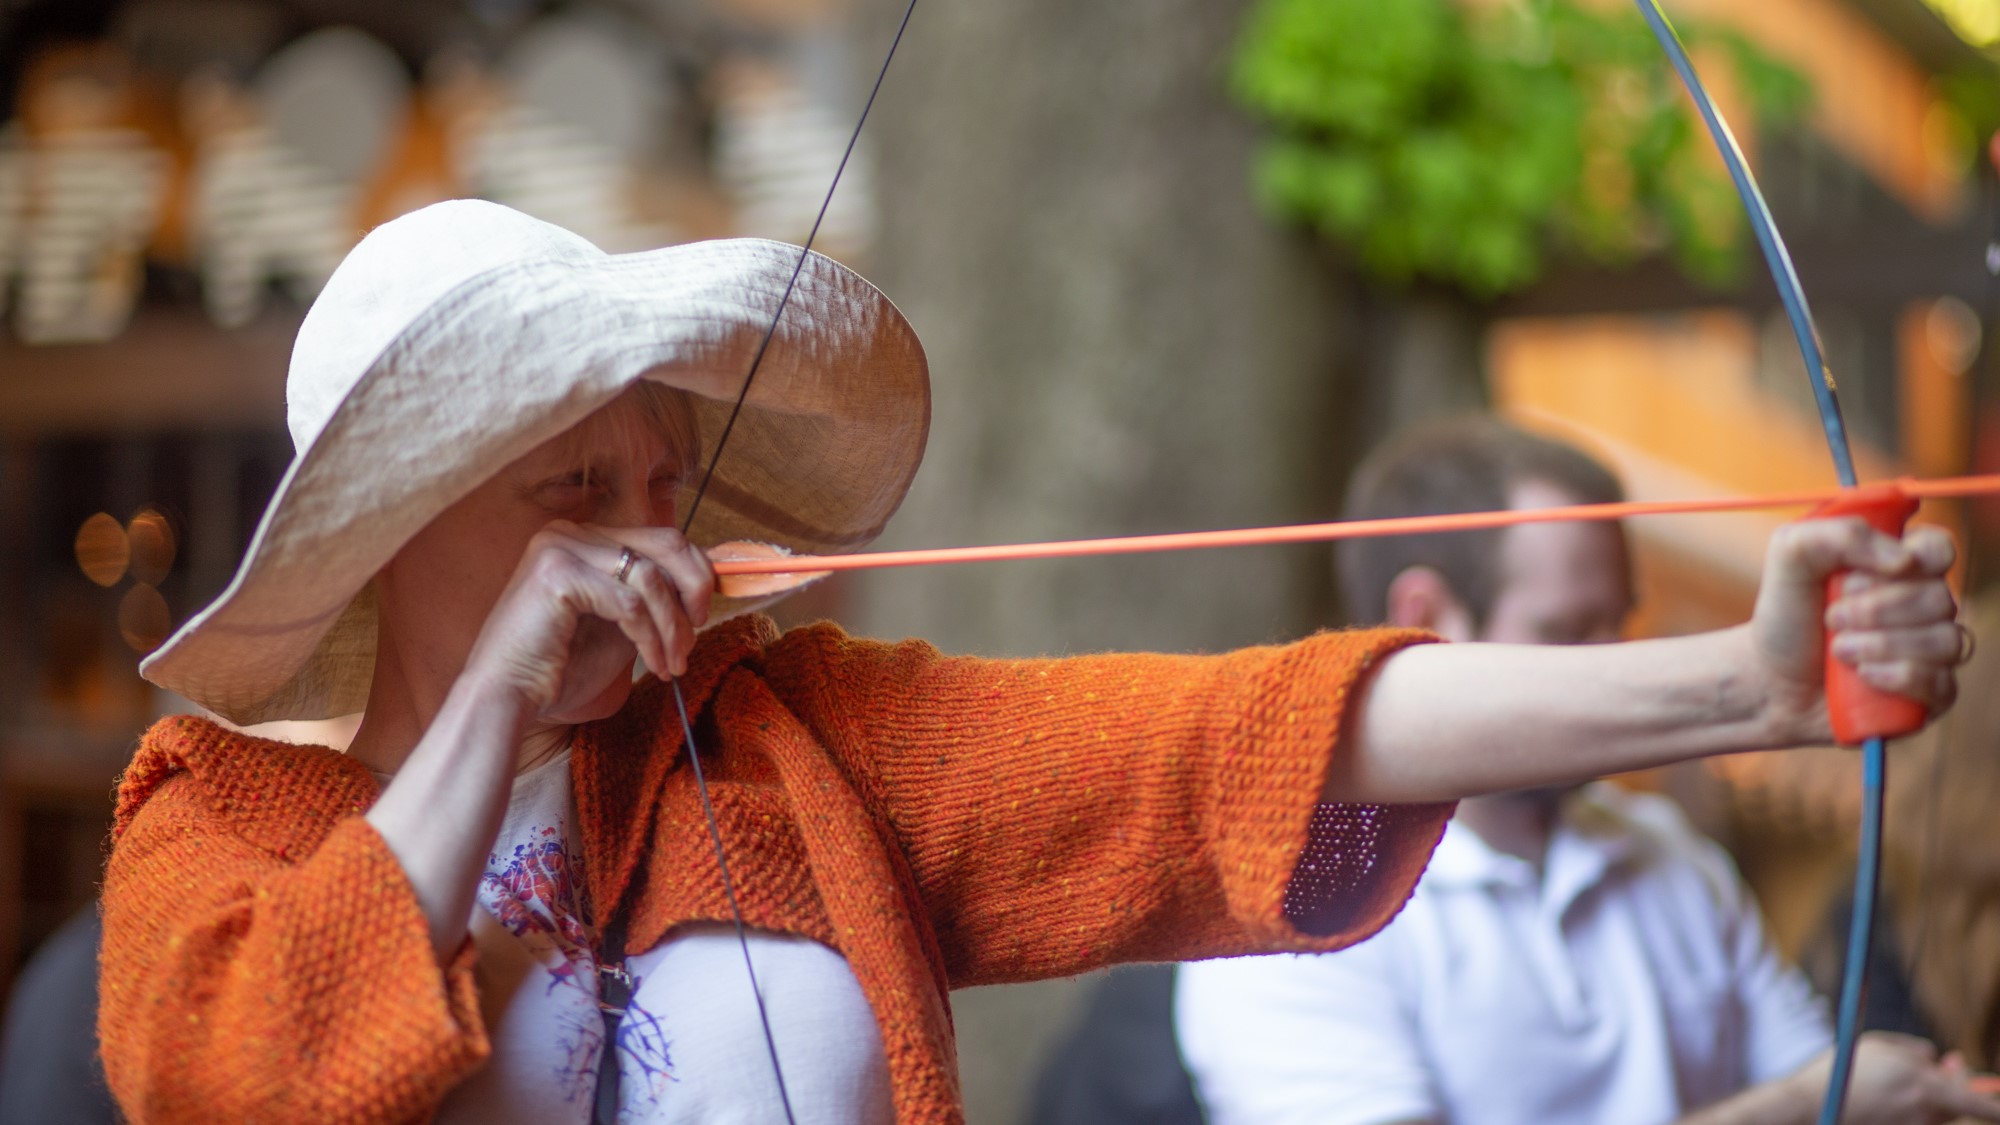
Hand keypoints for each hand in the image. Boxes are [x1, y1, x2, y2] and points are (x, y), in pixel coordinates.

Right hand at [462, 521, 713, 721]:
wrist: (508, 697)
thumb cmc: (560, 667)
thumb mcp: (620, 623)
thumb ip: (652, 598)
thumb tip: (705, 584)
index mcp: (584, 537)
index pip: (660, 538)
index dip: (695, 573)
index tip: (703, 615)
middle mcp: (570, 532)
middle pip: (665, 543)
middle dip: (694, 591)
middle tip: (696, 634)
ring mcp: (561, 547)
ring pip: (650, 578)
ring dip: (672, 628)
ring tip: (672, 663)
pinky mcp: (558, 573)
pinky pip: (629, 603)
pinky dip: (650, 637)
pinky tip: (652, 664)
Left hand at [1747, 517, 1959, 745]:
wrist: (1770, 682)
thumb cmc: (1786, 616)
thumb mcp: (1792, 556)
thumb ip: (1841, 535)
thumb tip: (1905, 560)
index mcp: (1899, 566)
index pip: (1939, 550)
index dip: (1910, 561)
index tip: (1853, 577)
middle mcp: (1923, 607)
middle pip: (1940, 598)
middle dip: (1875, 610)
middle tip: (1830, 618)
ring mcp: (1932, 651)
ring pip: (1945, 641)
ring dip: (1881, 644)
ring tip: (1838, 650)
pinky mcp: (1931, 693)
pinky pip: (1941, 682)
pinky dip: (1897, 677)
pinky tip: (1863, 676)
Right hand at [1787, 1033, 1999, 1123]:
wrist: (1807, 1107)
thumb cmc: (1840, 1071)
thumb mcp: (1878, 1045)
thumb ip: (1915, 1050)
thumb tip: (1938, 1059)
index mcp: (1925, 1086)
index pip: (1981, 1105)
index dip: (1994, 1105)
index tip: (1998, 1097)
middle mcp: (1924, 1112)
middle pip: (1958, 1106)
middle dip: (1955, 1086)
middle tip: (1948, 1065)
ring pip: (1934, 1114)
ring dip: (1925, 1098)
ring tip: (1891, 1083)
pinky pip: (1913, 1121)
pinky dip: (1906, 1109)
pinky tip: (1879, 1099)